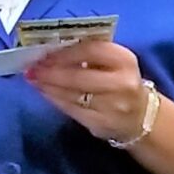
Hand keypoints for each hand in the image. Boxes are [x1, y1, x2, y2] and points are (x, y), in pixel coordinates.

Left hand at [27, 41, 148, 143]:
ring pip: (71, 95)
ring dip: (48, 86)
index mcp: (126, 61)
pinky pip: (71, 110)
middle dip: (50, 72)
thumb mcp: (115, 63)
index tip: (43, 51)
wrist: (141, 117)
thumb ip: (89, 53)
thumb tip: (50, 50)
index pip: (90, 50)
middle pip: (78, 76)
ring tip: (34, 79)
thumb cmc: (121, 83)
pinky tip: (46, 92)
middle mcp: (122, 84)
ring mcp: (113, 107)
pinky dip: (54, 100)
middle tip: (32, 68)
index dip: (63, 51)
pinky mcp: (102, 124)